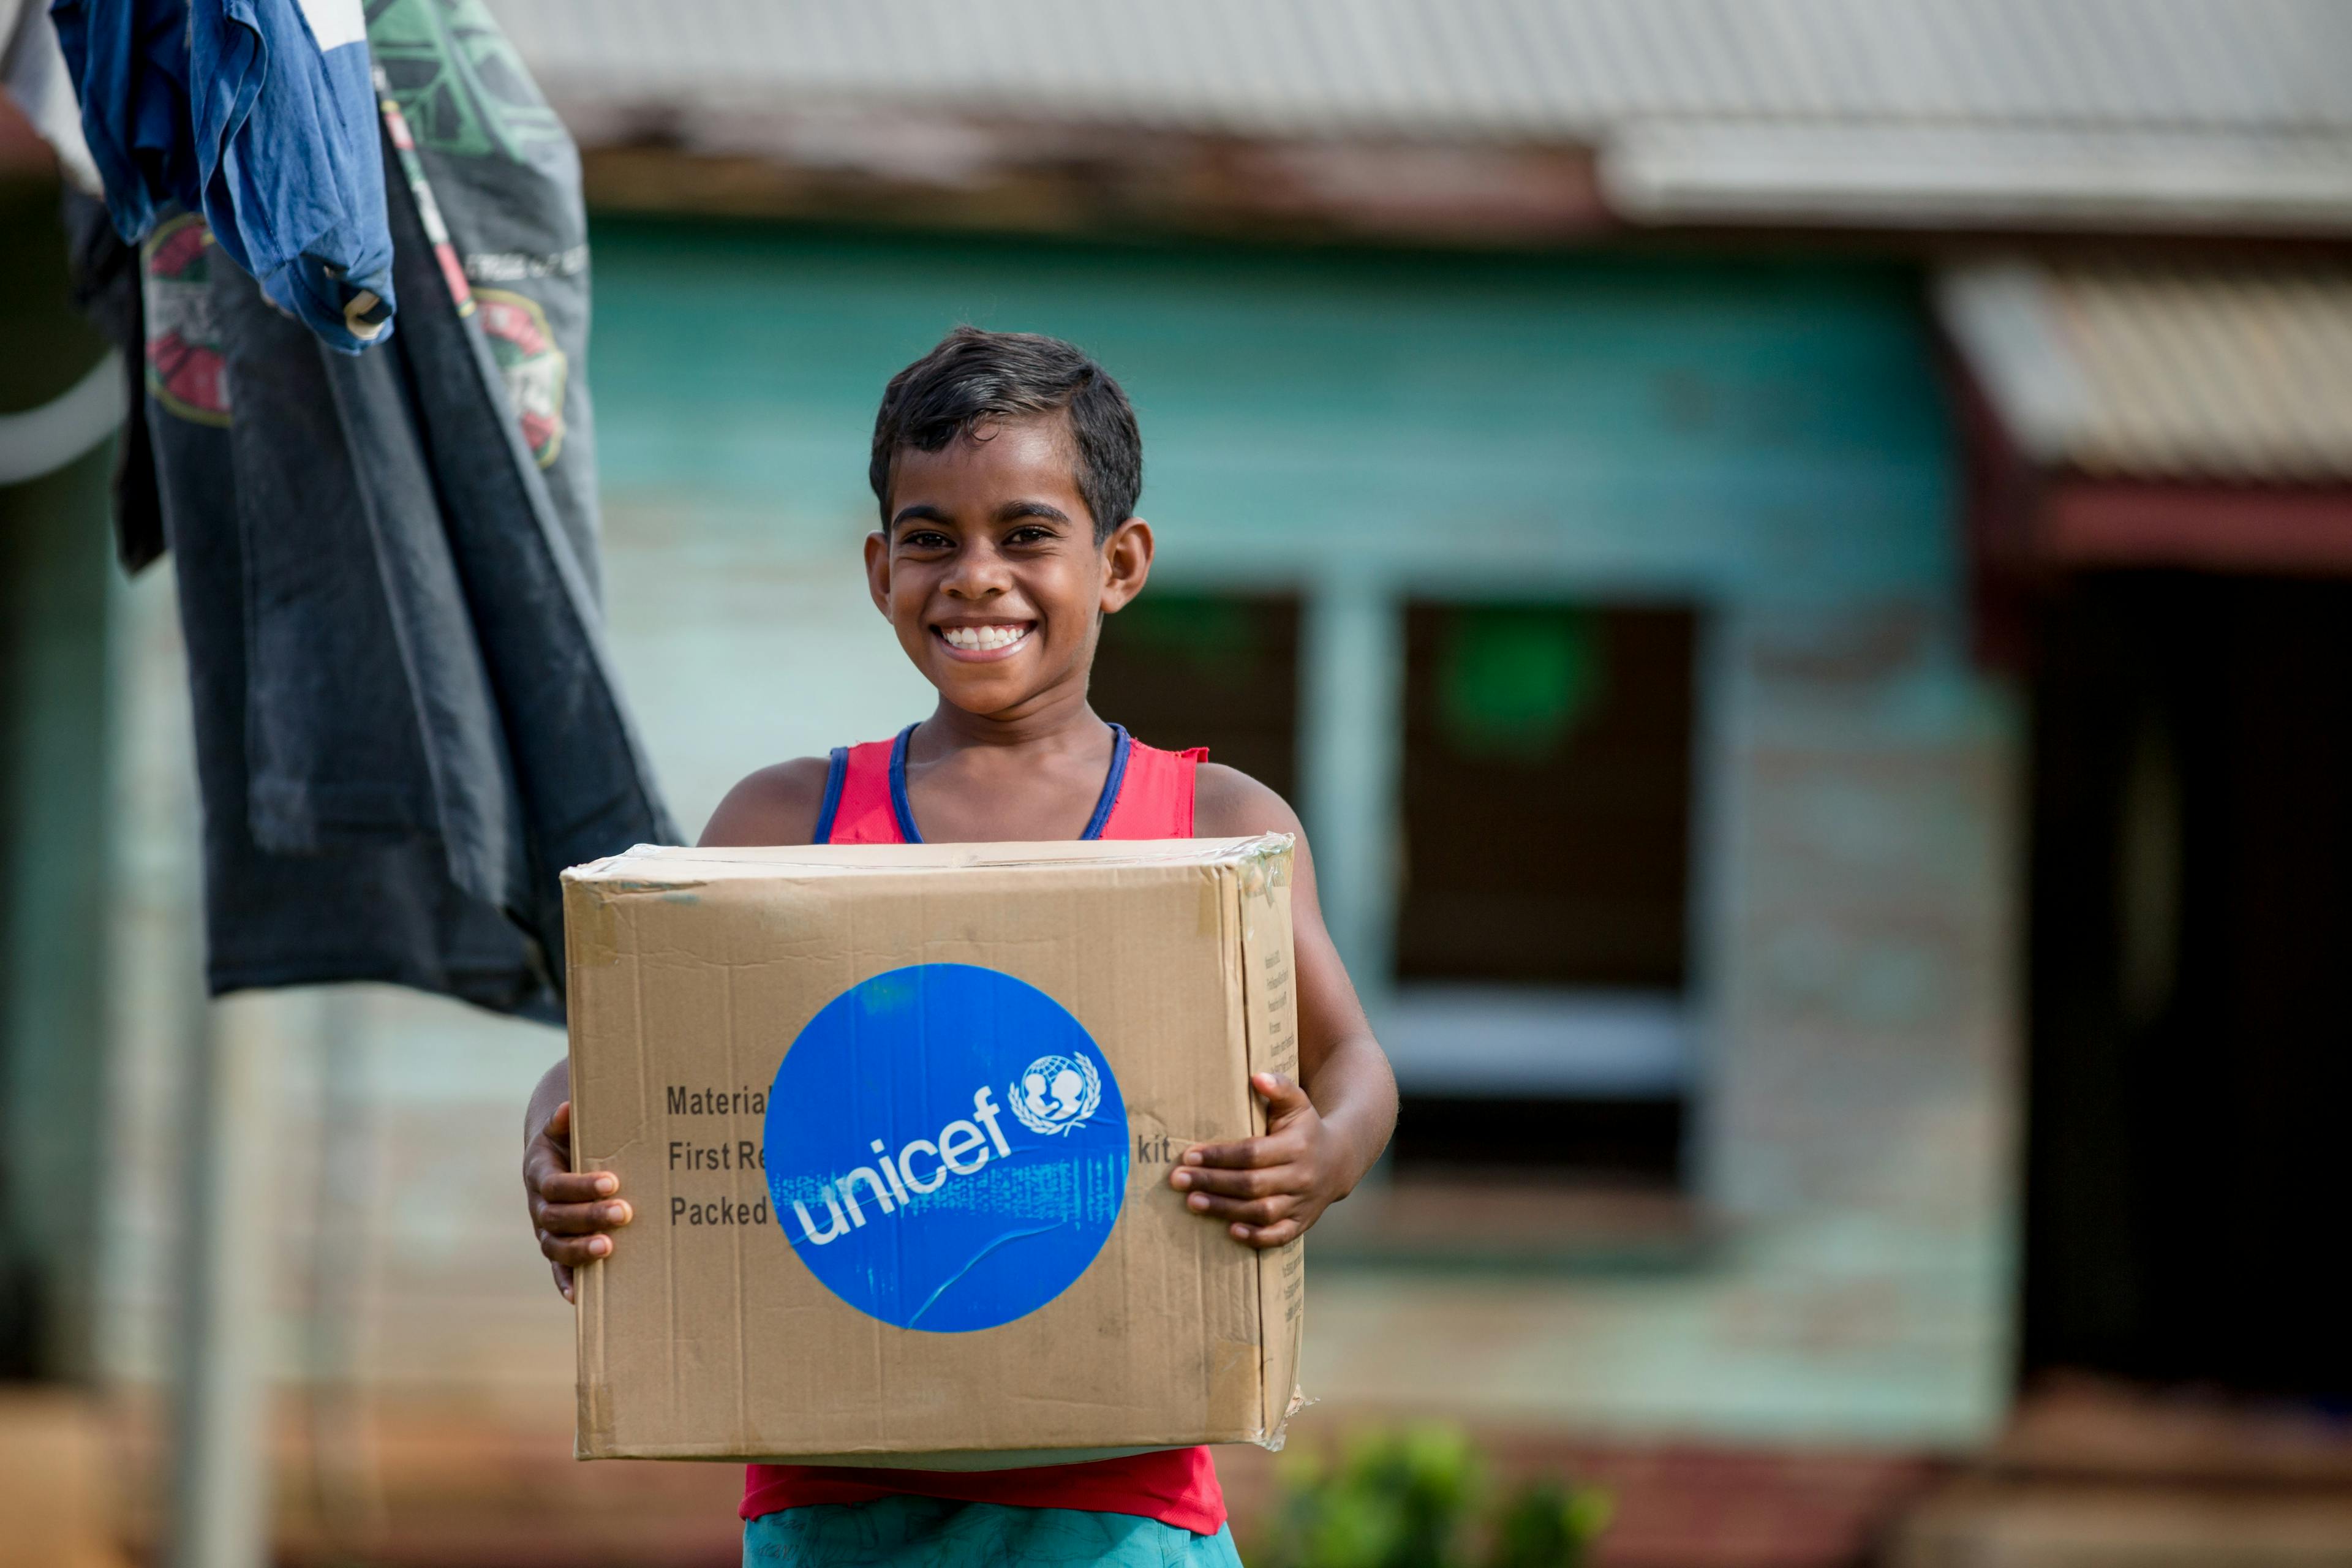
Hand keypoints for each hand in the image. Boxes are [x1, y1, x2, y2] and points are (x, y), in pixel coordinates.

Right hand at [523, 1100, 632, 1300]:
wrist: (552, 1157)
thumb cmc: (568, 1140)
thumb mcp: (564, 1128)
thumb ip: (565, 1121)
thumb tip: (568, 1108)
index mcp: (539, 1172)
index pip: (555, 1184)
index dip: (581, 1186)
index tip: (612, 1182)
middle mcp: (538, 1205)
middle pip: (556, 1217)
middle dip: (589, 1216)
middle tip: (624, 1213)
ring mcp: (544, 1230)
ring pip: (554, 1246)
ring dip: (579, 1250)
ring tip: (608, 1248)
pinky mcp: (555, 1248)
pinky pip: (556, 1270)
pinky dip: (565, 1284)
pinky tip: (579, 1298)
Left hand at [1169, 1072, 1340, 1247]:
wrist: (1339, 1161)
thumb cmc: (1306, 1128)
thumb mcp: (1297, 1103)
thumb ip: (1280, 1087)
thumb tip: (1257, 1077)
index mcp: (1296, 1146)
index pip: (1252, 1153)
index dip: (1220, 1156)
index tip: (1189, 1155)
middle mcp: (1301, 1177)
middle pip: (1251, 1184)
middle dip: (1212, 1182)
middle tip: (1178, 1180)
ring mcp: (1302, 1203)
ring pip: (1262, 1212)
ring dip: (1225, 1209)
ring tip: (1192, 1202)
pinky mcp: (1301, 1223)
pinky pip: (1279, 1235)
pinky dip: (1256, 1237)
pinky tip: (1230, 1231)